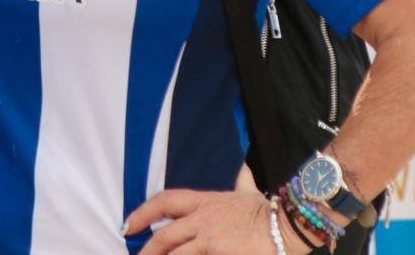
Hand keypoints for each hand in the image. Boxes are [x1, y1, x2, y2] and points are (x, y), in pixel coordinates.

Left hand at [125, 190, 305, 254]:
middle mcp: (202, 220)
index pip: (165, 201)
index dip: (143, 211)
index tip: (129, 223)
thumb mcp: (249, 191)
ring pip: (174, 254)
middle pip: (163, 236)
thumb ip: (241, 180)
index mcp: (205, 202)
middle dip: (146, 250)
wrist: (286, 226)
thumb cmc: (267, 211)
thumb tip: (243, 168)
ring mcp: (209, 240)